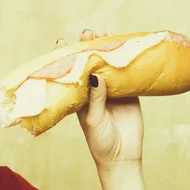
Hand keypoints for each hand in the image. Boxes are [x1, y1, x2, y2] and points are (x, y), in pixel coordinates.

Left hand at [55, 29, 143, 172]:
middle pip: (90, 64)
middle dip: (88, 47)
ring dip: (106, 49)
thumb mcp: (93, 120)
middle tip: (87, 33)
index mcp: (78, 97)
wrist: (122, 156)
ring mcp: (111, 90)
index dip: (66, 57)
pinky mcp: (129, 93)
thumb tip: (95, 75)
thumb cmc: (100, 141)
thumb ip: (95, 98)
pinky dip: (126, 60)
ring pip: (108, 65)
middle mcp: (93, 91)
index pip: (70, 73)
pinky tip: (126, 46)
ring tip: (103, 33)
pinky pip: (127, 73)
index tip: (61, 42)